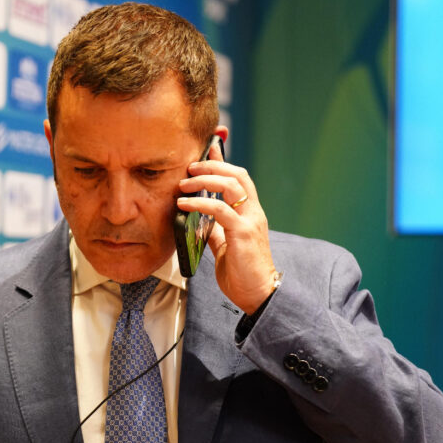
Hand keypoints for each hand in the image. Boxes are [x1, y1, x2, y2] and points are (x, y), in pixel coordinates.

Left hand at [177, 143, 277, 313]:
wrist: (258, 294)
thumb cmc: (242, 273)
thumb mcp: (225, 246)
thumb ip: (217, 231)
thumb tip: (201, 221)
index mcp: (250, 214)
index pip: (239, 179)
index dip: (222, 162)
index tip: (208, 148)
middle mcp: (253, 213)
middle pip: (237, 175)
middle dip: (211, 166)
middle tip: (189, 167)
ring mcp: (250, 221)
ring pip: (231, 185)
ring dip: (204, 180)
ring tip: (183, 184)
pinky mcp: (243, 233)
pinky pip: (220, 209)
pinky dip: (200, 202)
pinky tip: (185, 204)